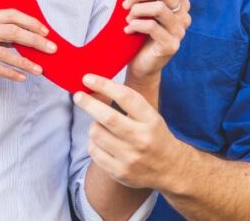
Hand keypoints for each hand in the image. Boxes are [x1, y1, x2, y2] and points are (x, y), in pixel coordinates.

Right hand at [0, 9, 55, 90]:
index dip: (30, 21)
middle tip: (52, 49)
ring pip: (4, 52)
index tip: (46, 31)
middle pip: (11, 30)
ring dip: (25, 61)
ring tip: (40, 70)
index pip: (9, 14)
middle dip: (34, 40)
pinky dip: (10, 73)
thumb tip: (24, 37)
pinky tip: (21, 78)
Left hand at [74, 74, 187, 189]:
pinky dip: (93, 143)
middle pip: (108, 117)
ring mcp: (131, 158)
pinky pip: (94, 152)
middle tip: (78, 96)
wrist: (171, 169)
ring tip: (100, 125)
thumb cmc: (154, 135)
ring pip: (97, 134)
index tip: (88, 78)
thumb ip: (127, 103)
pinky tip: (101, 142)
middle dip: (88, 103)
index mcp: (151, 120)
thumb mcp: (149, 116)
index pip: (126, 97)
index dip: (104, 85)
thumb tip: (95, 88)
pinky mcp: (120, 172)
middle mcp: (142, 139)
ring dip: (93, 125)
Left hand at [122, 0, 190, 81]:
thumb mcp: (148, 5)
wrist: (141, 64)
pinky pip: (151, 26)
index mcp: (181, 1)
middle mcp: (185, 15)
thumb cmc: (142, 32)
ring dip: (136, 10)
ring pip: (157, 8)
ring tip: (127, 17)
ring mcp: (180, 31)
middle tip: (125, 4)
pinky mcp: (171, 45)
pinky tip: (127, 29)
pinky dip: (135, 25)